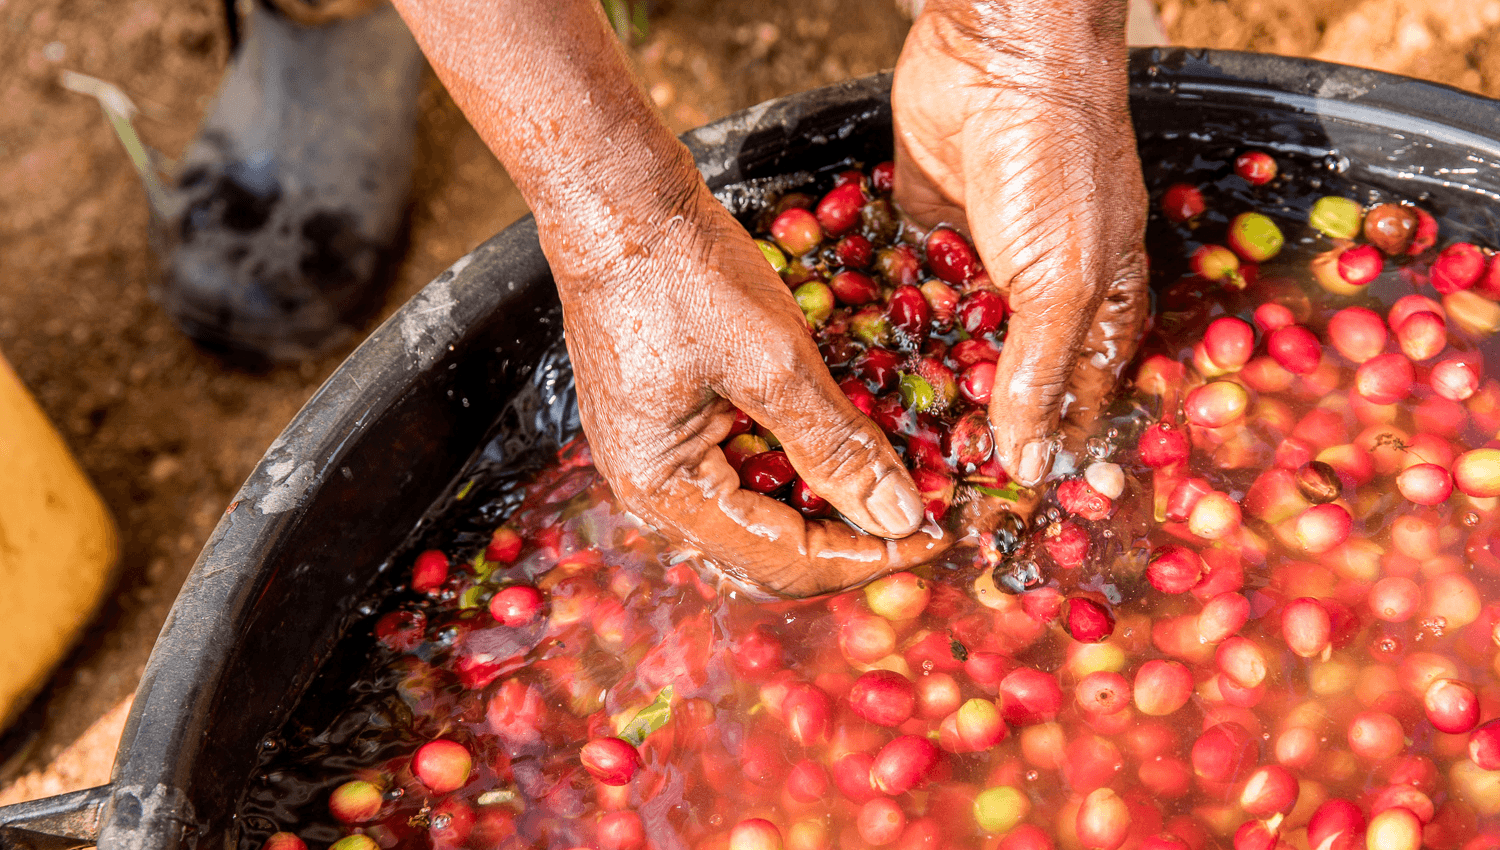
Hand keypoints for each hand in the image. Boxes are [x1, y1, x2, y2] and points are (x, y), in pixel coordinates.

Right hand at [391, 0, 947, 594]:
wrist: (617, 200)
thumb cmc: (689, 275)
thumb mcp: (775, 362)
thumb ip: (838, 446)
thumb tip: (900, 519)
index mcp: (664, 489)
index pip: (781, 557)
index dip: (864, 556)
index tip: (933, 538)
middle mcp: (648, 491)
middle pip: (762, 552)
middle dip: (844, 542)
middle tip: (917, 520)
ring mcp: (651, 459)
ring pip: (751, 516)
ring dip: (820, 510)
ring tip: (886, 487)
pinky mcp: (663, 426)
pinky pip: (734, 475)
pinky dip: (791, 473)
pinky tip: (834, 451)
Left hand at [892, 0, 1148, 486]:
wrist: (998, 55)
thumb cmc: (1056, 164)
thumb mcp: (1062, 281)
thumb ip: (1040, 373)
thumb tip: (1031, 464)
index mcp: (1095, 311)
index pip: (1070, 407)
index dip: (1037, 455)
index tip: (992, 510)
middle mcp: (1035, 296)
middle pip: (995, 385)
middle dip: (960, 430)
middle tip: (913, 483)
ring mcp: (976, 265)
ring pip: (939, 346)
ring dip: (910, 386)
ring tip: (868, 441)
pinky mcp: (921, 234)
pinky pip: (896, 295)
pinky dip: (876, 325)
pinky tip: (843, 370)